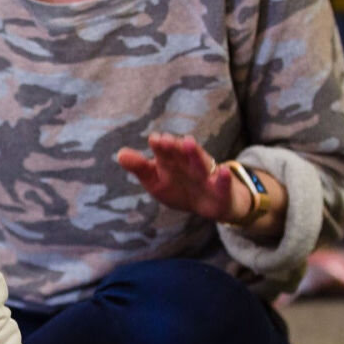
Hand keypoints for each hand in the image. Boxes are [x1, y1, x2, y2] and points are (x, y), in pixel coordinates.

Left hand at [116, 133, 242, 222]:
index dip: (159, 146)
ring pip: (200, 163)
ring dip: (194, 153)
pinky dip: (224, 178)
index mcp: (172, 160)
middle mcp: (189, 163)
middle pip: (181, 154)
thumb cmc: (179, 188)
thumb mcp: (156, 180)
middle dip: (173, 147)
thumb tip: (119, 154)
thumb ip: (140, 168)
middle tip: (164, 139)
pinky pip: (223, 183)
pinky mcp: (221, 189)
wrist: (210, 204)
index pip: (164, 151)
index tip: (154, 139)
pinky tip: (223, 172)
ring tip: (187, 142)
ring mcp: (206, 175)